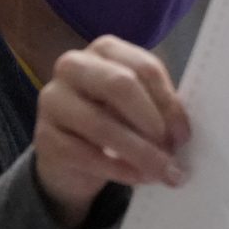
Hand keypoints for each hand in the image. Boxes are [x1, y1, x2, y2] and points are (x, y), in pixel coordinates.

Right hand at [33, 37, 191, 228]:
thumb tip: (181, 134)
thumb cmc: (114, 120)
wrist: (70, 154)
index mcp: (105, 50)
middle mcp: (73, 66)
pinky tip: (138, 178)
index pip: (144, 68)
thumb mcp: (138, 107)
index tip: (184, 136)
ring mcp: (53, 99)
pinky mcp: (44, 137)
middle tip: (172, 152)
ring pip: (102, 124)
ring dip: (139, 153)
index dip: (169, 103)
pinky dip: (118, 169)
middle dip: (151, 123)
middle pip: (120, 86)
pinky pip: (85, 155)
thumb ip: (159, 109)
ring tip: (162, 172)